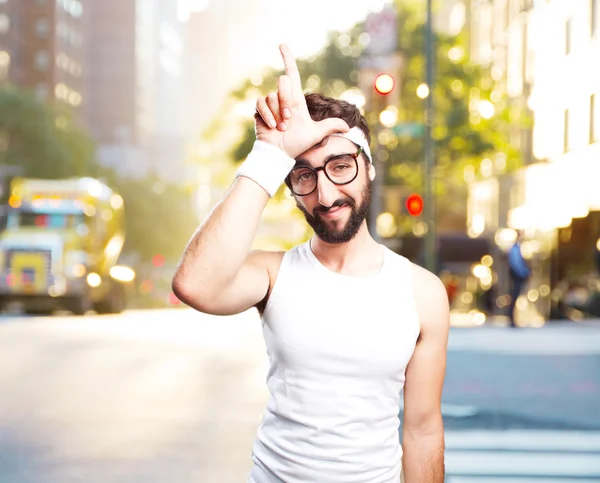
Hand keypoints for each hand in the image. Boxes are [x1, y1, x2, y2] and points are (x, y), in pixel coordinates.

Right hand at [254, 44, 349, 158]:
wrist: (280, 154)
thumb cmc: (297, 145)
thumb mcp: (316, 134)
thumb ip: (331, 126)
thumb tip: (348, 127)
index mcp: (296, 100)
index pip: (292, 74)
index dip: (287, 59)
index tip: (282, 45)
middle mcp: (282, 99)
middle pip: (283, 82)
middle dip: (286, 100)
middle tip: (289, 120)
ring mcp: (270, 105)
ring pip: (272, 96)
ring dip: (278, 113)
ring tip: (281, 127)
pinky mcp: (259, 110)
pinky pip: (261, 103)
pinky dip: (268, 116)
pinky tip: (272, 126)